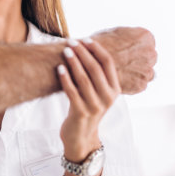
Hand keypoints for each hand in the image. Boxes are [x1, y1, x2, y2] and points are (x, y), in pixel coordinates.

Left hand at [58, 38, 119, 169]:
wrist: (81, 136)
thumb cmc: (87, 107)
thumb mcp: (98, 92)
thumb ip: (96, 75)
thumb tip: (84, 47)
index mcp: (115, 90)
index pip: (108, 64)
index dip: (97, 49)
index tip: (85, 40)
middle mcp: (108, 97)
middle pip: (95, 69)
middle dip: (83, 53)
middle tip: (71, 42)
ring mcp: (95, 106)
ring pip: (83, 79)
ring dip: (73, 62)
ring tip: (65, 51)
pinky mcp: (81, 113)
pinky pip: (72, 91)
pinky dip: (65, 78)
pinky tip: (59, 68)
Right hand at [91, 27, 155, 93]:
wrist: (86, 61)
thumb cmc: (98, 44)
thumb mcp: (114, 32)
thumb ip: (126, 36)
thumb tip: (128, 39)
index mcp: (146, 37)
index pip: (146, 43)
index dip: (134, 48)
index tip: (125, 51)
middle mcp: (151, 53)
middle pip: (148, 58)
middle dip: (137, 60)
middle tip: (122, 62)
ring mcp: (147, 70)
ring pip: (144, 72)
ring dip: (135, 73)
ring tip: (119, 72)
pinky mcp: (140, 85)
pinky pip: (138, 84)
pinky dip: (130, 83)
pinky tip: (119, 79)